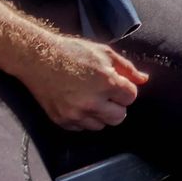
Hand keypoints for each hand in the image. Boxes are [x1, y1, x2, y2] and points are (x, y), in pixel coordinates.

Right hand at [19, 35, 148, 131]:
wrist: (38, 58)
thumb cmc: (72, 52)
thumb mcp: (104, 53)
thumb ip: (127, 68)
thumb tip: (144, 79)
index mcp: (106, 83)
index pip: (131, 98)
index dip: (126, 89)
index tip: (117, 83)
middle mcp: (92, 102)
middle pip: (119, 117)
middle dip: (117, 105)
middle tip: (108, 94)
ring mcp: (75, 114)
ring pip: (101, 125)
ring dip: (101, 114)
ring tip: (92, 98)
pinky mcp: (62, 121)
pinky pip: (83, 128)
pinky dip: (84, 119)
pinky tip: (79, 103)